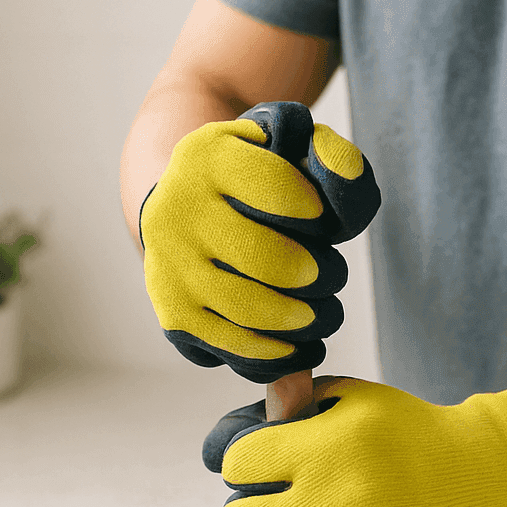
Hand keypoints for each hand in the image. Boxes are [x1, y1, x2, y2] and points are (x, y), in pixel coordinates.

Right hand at [141, 102, 379, 383]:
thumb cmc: (259, 181)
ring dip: (305, 321)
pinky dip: (280, 356)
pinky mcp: (175, 316)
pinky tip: (303, 346)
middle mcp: (175, 211)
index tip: (322, 220)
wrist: (188, 210)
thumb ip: (336, 160)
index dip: (318, 213)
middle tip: (332, 275)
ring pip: (252, 312)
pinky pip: (234, 348)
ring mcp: (168, 268)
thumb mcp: (298, 150)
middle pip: (270, 260)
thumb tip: (337, 196)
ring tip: (325, 314)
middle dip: (321, 275)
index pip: (278, 188)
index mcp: (206, 157)